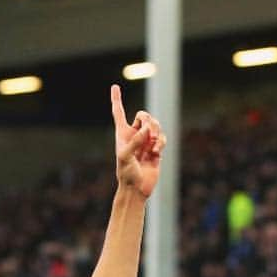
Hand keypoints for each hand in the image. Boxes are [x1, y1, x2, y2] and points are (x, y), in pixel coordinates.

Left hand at [111, 84, 164, 198]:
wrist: (136, 188)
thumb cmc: (126, 173)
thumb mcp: (126, 156)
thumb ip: (135, 141)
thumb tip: (147, 130)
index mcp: (122, 134)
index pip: (119, 112)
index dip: (116, 99)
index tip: (114, 87)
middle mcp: (134, 135)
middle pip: (144, 115)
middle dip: (149, 121)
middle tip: (149, 134)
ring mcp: (145, 142)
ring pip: (155, 125)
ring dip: (156, 132)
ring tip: (153, 146)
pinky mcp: (156, 149)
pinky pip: (162, 138)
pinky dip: (161, 143)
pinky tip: (156, 153)